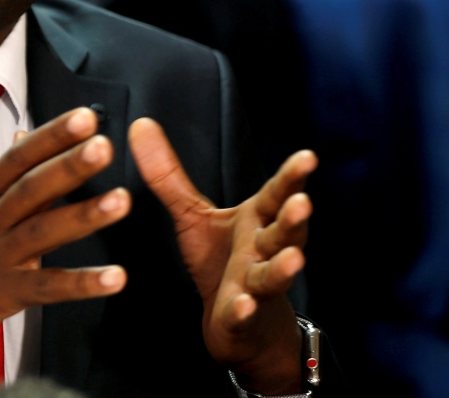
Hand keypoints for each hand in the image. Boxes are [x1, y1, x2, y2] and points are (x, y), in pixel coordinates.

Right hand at [0, 108, 131, 396]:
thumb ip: (3, 177)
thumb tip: (26, 137)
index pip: (17, 158)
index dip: (51, 136)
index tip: (84, 116)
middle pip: (30, 187)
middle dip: (67, 164)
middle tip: (103, 144)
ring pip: (40, 231)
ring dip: (82, 215)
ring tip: (120, 201)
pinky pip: (45, 289)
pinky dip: (80, 283)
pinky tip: (113, 278)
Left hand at [129, 118, 316, 394]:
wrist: (235, 322)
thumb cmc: (221, 260)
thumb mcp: (191, 212)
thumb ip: (169, 172)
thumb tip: (140, 126)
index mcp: (257, 221)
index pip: (276, 195)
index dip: (292, 177)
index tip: (307, 157)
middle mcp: (263, 250)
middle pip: (284, 233)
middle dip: (294, 218)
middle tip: (302, 202)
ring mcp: (256, 286)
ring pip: (273, 275)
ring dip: (283, 267)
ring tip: (293, 258)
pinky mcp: (241, 317)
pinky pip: (243, 314)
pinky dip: (244, 310)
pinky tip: (243, 304)